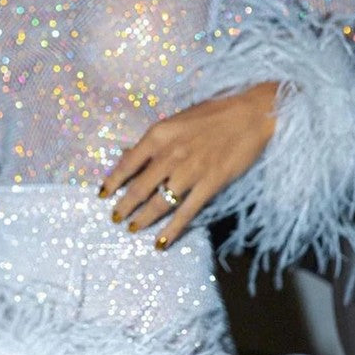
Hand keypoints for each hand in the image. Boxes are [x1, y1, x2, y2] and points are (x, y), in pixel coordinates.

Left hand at [100, 83, 277, 249]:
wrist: (252, 113)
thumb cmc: (214, 112)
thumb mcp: (177, 119)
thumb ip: (154, 141)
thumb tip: (127, 155)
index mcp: (159, 135)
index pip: (127, 163)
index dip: (112, 181)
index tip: (102, 195)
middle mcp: (170, 154)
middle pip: (139, 187)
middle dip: (125, 205)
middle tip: (115, 217)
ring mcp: (190, 171)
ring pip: (159, 202)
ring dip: (143, 218)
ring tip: (133, 228)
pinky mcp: (210, 184)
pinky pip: (186, 212)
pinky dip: (172, 229)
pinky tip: (161, 242)